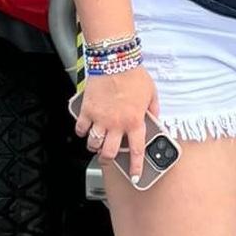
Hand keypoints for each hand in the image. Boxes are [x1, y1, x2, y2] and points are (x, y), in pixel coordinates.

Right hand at [76, 67, 157, 181]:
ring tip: (97, 142)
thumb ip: (154, 109)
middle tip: (109, 156)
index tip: (135, 176)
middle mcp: (116, 124)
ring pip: (93, 144)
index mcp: (135, 121)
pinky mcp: (87, 110)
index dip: (135, 167)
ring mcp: (100, 119)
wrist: (115, 60)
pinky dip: (82, 132)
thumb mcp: (152, 92)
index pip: (136, 151)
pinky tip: (85, 128)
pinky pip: (81, 129)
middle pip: (109, 153)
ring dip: (95, 146)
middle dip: (108, 159)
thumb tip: (155, 119)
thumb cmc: (134, 75)